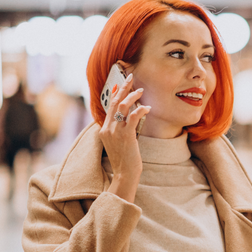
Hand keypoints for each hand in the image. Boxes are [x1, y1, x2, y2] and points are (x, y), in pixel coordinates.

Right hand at [98, 70, 150, 202]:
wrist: (124, 174)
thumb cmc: (124, 160)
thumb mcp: (118, 143)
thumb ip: (119, 130)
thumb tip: (126, 119)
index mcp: (104, 129)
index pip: (108, 107)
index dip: (114, 93)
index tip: (120, 84)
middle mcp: (107, 128)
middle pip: (114, 102)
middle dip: (123, 88)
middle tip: (130, 77)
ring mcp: (115, 132)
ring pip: (122, 107)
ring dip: (132, 96)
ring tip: (141, 91)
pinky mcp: (126, 136)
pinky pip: (132, 117)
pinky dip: (140, 110)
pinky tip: (147, 108)